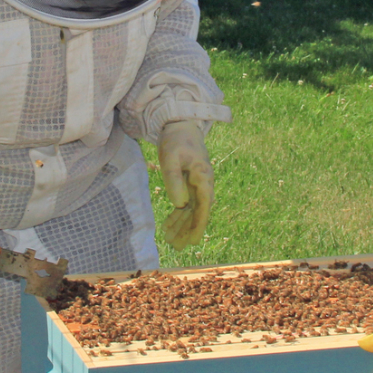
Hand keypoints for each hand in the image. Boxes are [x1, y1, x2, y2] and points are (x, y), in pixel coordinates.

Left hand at [157, 121, 213, 249]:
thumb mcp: (170, 158)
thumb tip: (180, 205)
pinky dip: (177, 215)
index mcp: (204, 177)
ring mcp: (197, 185)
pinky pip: (185, 204)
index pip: (203, 207)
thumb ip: (174, 181)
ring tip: (169, 241)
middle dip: (187, 230)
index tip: (192, 241)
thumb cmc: (176, 140)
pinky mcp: (189, 184)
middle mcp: (204, 184)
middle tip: (176, 247)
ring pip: (191, 211)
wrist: (179, 125)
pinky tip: (167, 226)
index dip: (198, 226)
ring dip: (181, 226)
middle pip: (198, 212)